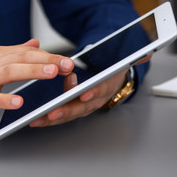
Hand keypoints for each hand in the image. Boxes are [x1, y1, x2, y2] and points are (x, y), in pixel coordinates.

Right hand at [0, 39, 74, 122]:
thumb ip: (13, 53)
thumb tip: (34, 44)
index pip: (26, 52)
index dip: (48, 55)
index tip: (67, 61)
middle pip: (21, 58)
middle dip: (46, 60)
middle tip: (67, 65)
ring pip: (9, 72)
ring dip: (31, 71)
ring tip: (50, 73)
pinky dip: (5, 100)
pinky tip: (19, 103)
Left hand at [29, 55, 151, 126]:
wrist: (109, 78)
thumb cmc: (108, 69)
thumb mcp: (116, 61)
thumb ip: (129, 59)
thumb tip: (139, 56)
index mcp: (105, 86)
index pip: (101, 89)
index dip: (94, 92)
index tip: (84, 94)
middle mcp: (94, 100)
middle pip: (81, 107)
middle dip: (67, 111)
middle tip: (53, 113)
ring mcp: (83, 107)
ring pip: (69, 114)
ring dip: (54, 118)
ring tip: (38, 119)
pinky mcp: (73, 110)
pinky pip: (61, 116)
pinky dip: (49, 119)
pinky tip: (36, 120)